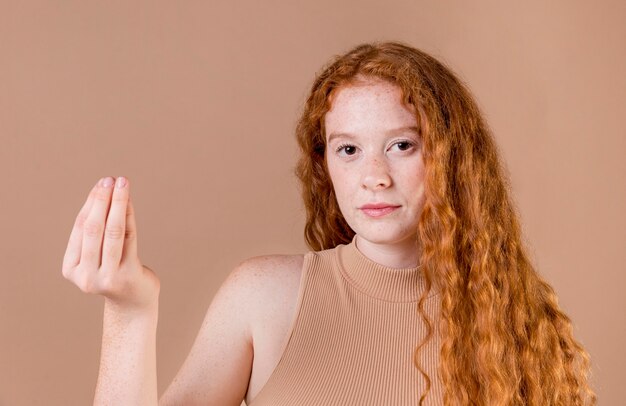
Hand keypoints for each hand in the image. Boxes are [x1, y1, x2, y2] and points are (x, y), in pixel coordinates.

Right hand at [62, 177, 159, 313]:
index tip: (100, 184)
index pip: (80, 229)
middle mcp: (86, 276)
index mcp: (71, 269)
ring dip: (117, 204)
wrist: (133, 303)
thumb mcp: (98, 254)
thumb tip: (102, 193)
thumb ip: (96, 231)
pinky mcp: (128, 275)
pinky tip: (130, 201)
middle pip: (93, 229)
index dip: (90, 204)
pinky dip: (129, 217)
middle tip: (109, 180)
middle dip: (101, 201)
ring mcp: (107, 277)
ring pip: (112, 232)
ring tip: (122, 184)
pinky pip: (129, 239)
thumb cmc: (114, 272)